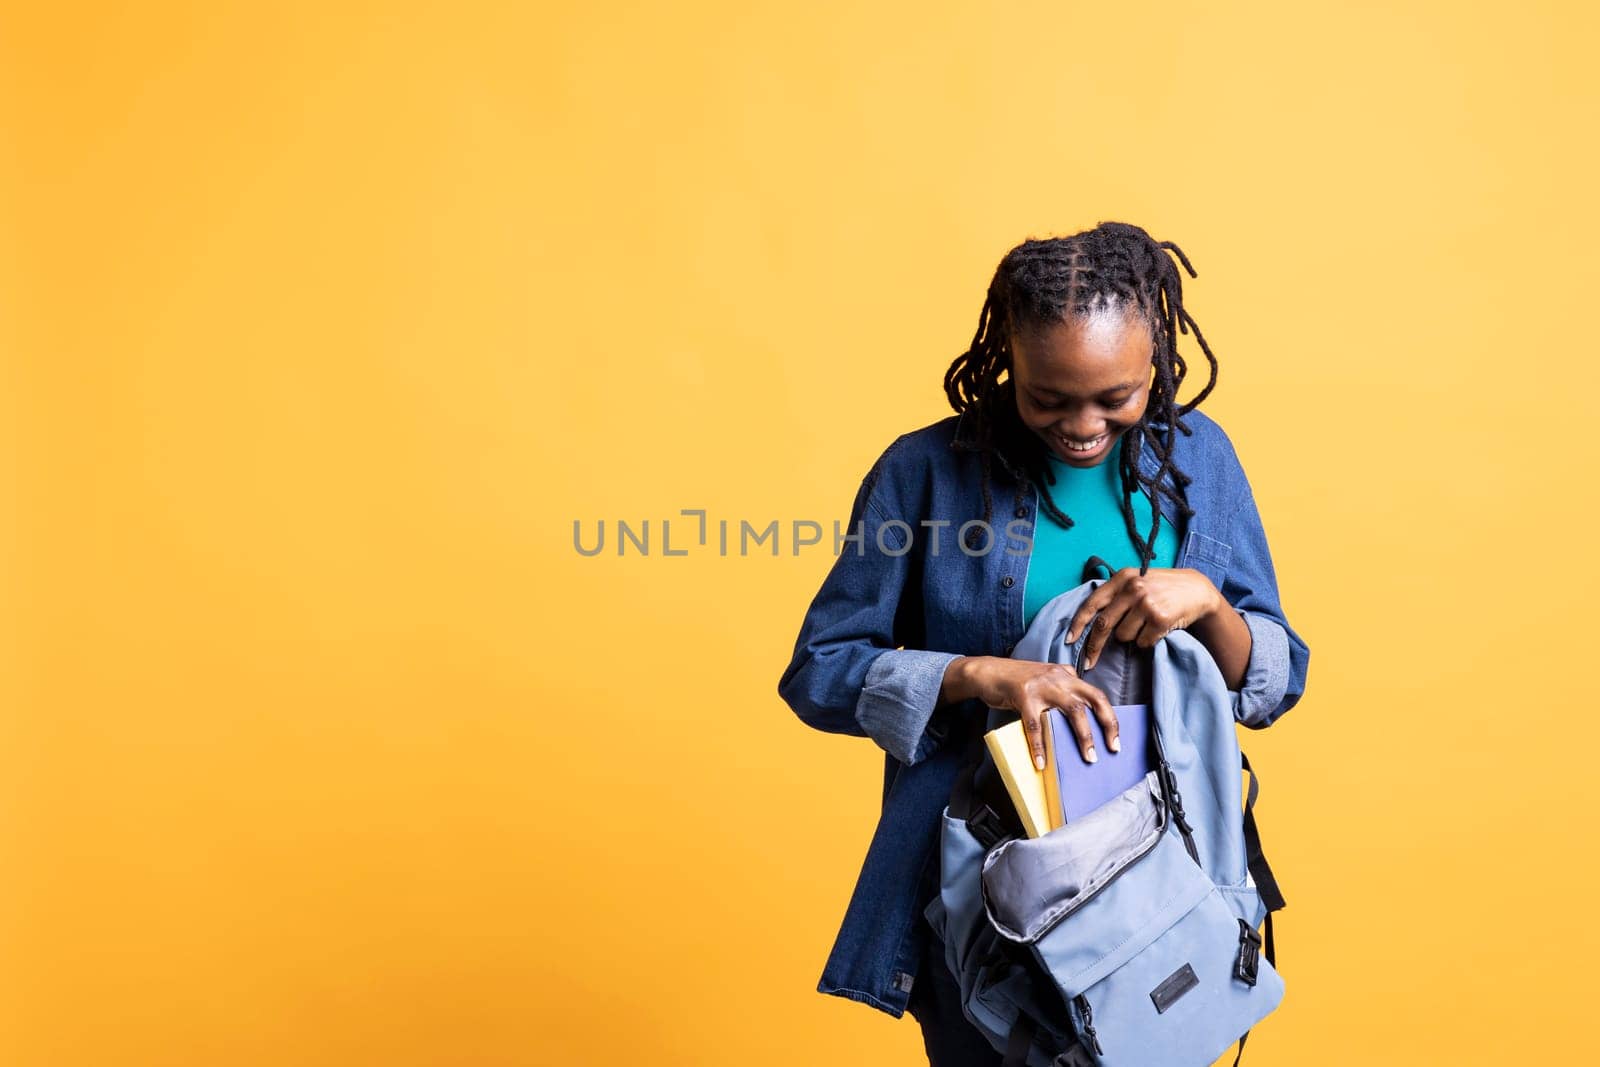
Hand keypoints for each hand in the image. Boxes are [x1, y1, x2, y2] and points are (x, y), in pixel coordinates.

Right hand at [942, 656, 1117, 769]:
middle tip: (1111, 748)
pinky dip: (1039, 745)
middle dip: (1107, 725)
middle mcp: (1059, 677)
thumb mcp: (1045, 679)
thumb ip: (1063, 689)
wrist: (987, 672)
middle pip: (1092, 700)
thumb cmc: (1016, 681)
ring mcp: (1042, 685)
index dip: (1110, 717)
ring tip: (1088, 757)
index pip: (1097, 695)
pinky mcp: (1023, 695)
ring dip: (1083, 736)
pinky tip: (1041, 761)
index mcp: (1066, 675)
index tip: (1116, 740)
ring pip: (1072, 710)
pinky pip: (1035, 724)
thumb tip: (1080, 718)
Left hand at [1064, 567, 1224, 669]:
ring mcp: (1146, 603)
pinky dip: (1148, 641)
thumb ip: (1116, 594)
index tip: (1070, 640)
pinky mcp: (1160, 618)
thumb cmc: (1162, 588)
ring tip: (1146, 624)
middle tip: (1089, 662)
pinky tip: (1158, 629)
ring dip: (1132, 637)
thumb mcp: (1137, 580)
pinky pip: (1142, 642)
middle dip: (1094, 646)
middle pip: (1103, 625)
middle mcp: (1132, 588)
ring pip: (1124, 636)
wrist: (1196, 589)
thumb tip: (1091, 620)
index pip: (1092, 603)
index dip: (1079, 624)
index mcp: (1122, 578)